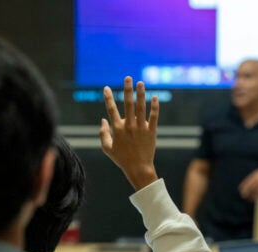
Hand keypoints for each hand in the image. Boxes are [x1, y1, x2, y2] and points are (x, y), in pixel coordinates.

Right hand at [100, 76, 158, 190]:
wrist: (138, 168)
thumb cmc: (121, 159)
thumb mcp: (107, 148)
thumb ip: (103, 133)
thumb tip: (103, 119)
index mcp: (117, 129)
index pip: (111, 109)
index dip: (108, 97)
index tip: (106, 88)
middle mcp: (129, 126)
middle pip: (128, 104)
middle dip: (127, 89)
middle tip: (128, 78)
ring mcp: (141, 128)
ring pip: (141, 108)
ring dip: (140, 94)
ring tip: (141, 83)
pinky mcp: (151, 131)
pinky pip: (153, 117)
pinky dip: (154, 106)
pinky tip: (154, 97)